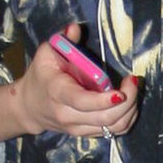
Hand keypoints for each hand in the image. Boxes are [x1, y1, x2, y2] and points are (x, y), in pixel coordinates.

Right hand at [15, 23, 140, 137]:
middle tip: (133, 82)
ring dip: (130, 110)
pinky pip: (113, 131)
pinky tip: (129, 103)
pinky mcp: (86, 133)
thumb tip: (75, 28)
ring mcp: (78, 127)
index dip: (103, 100)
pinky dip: (127, 118)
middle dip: (127, 101)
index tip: (121, 92)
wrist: (29, 107)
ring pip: (112, 127)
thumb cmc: (41, 76)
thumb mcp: (46, 54)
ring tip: (133, 90)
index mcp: (58, 93)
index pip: (82, 102)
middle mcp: (68, 114)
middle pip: (105, 117)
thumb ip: (62, 40)